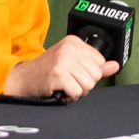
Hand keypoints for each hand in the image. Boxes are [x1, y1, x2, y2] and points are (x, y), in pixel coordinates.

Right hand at [3, 35, 119, 100]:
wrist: (23, 79)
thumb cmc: (47, 72)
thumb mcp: (72, 63)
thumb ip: (94, 65)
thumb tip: (115, 65)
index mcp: (74, 42)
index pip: (99, 62)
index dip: (87, 72)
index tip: (72, 71)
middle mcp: (69, 48)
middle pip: (96, 75)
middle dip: (83, 82)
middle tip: (67, 79)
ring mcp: (63, 60)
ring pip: (89, 85)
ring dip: (76, 90)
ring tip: (63, 84)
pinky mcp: (58, 74)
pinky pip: (77, 92)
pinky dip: (69, 96)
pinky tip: (59, 90)